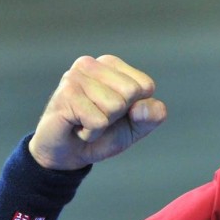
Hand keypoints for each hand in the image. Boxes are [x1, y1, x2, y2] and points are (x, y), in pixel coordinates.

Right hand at [29, 55, 166, 170]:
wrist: (68, 155)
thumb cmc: (104, 134)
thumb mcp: (138, 125)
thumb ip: (154, 114)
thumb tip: (141, 107)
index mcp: (112, 64)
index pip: (146, 86)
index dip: (136, 108)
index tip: (115, 112)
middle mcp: (92, 64)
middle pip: (131, 92)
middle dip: (119, 114)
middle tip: (98, 117)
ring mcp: (75, 78)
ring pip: (115, 106)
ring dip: (103, 124)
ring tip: (86, 121)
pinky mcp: (65, 95)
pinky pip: (98, 121)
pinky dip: (91, 133)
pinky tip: (76, 126)